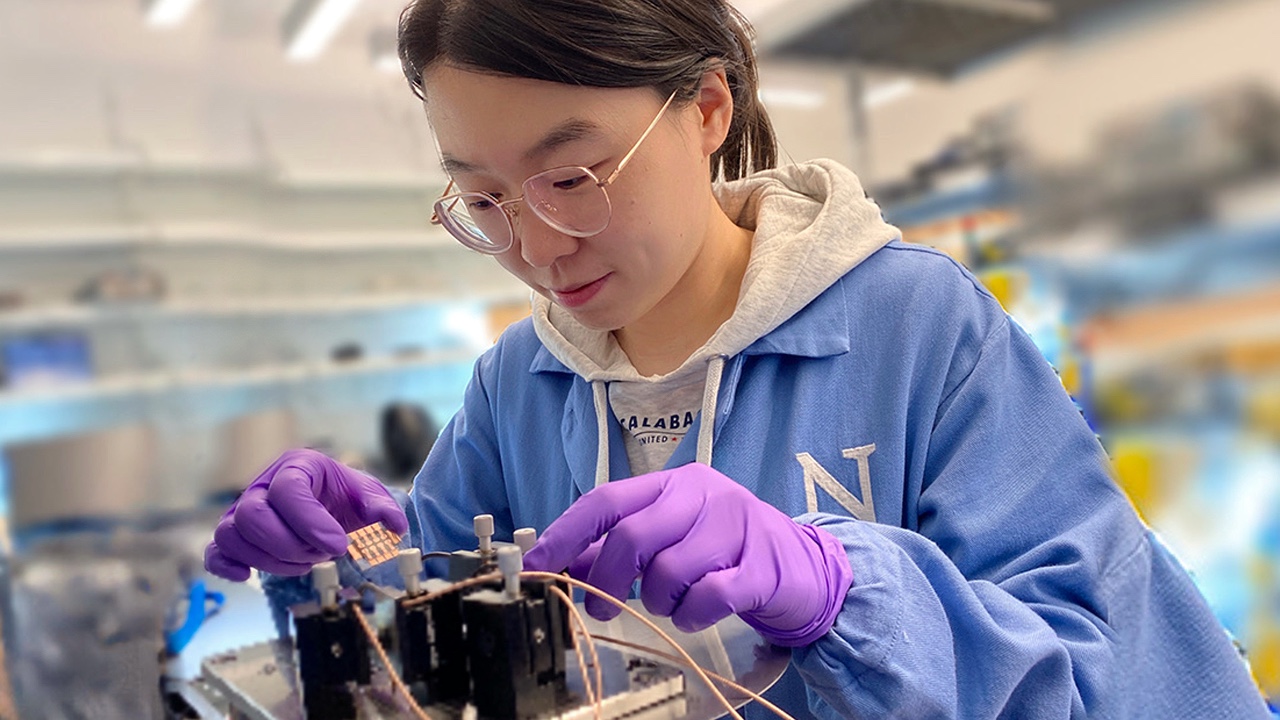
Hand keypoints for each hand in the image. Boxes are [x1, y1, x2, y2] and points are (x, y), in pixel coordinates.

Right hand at [204, 449, 408, 580]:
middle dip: (289, 545)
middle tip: (320, 556)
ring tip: (303, 563)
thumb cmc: (346, 498)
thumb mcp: (369, 496)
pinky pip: (215, 550)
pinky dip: (225, 566)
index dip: (310, 523)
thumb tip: (394, 526)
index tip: (339, 546)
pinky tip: (247, 576)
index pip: (288, 490)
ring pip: (233, 534)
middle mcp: (263, 485)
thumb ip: (382, 508)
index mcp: (297, 466)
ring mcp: (243, 510)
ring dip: (269, 559)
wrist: (331, 505)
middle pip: (253, 515)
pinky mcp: (235, 536)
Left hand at [522, 463, 852, 646]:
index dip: (565, 535)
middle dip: (606, 581)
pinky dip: (691, 615)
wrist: (805, 568)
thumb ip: (620, 548)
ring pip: (668, 572)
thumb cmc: (726, 551)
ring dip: (658, 601)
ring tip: (672, 603)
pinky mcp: (760, 567)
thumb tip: (565, 565)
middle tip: (600, 609)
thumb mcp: (671, 539)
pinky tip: (698, 612)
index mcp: (674, 483)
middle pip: (632, 537)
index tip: (536, 567)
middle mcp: (704, 495)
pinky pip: (706, 598)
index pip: (607, 500)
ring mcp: (736, 527)